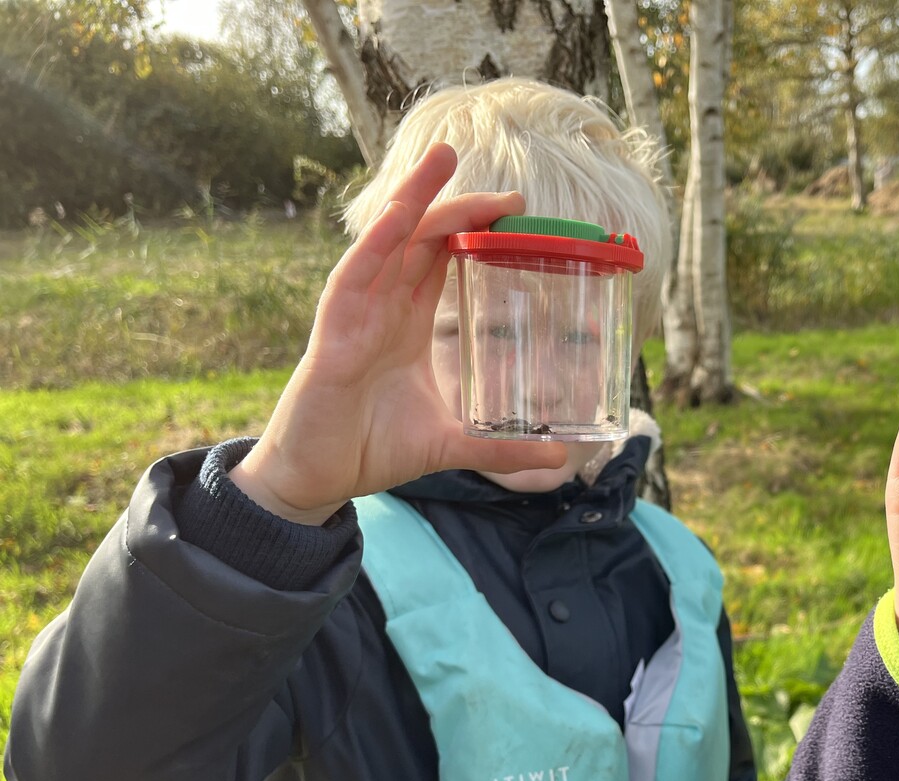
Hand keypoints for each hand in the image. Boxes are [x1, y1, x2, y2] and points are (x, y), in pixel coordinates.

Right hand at [231, 143, 565, 523]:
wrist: (316, 479)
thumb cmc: (370, 450)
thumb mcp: (449, 444)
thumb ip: (499, 448)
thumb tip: (558, 456)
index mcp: (406, 321)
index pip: (442, 257)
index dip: (474, 228)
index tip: (518, 210)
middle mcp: (381, 308)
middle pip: (419, 236)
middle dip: (455, 201)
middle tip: (506, 186)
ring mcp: (355, 316)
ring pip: (386, 242)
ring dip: (412, 198)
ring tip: (442, 160)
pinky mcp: (332, 336)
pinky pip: (352, 279)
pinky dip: (375, 245)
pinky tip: (398, 215)